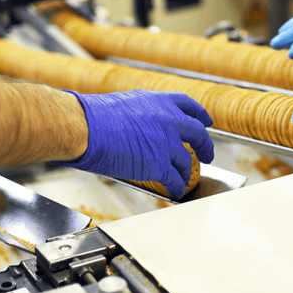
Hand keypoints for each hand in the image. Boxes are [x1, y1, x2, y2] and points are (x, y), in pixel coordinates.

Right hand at [55, 90, 213, 198]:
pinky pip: (176, 179)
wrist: (85, 127)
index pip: (188, 106)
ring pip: (187, 161)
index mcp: (159, 102)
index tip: (206, 121)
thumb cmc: (93, 116)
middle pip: (198, 134)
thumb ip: (142, 114)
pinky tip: (176, 191)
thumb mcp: (125, 103)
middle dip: (205, 146)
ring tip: (186, 177)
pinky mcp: (160, 165)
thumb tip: (143, 125)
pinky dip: (178, 187)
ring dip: (188, 171)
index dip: (200, 115)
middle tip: (207, 154)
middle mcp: (169, 120)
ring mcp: (167, 143)